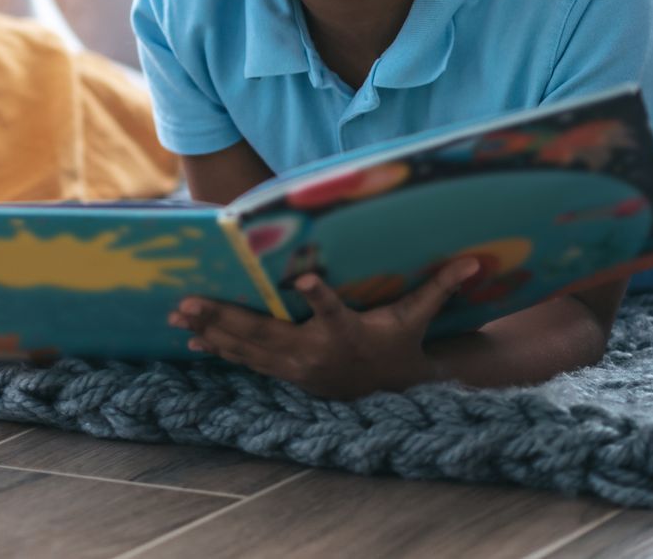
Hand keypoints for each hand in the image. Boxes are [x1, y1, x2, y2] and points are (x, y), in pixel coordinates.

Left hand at [169, 257, 479, 399]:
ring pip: (246, 348)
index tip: (305, 278)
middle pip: (266, 332)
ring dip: (211, 331)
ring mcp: (295, 365)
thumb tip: (474, 259)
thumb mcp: (417, 318)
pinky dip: (219, 349)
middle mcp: (314, 351)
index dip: (319, 297)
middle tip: (190, 302)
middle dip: (225, 317)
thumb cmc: (400, 345)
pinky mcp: (284, 372)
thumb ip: (438, 286)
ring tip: (178, 317)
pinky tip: (191, 341)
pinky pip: (246, 360)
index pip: (333, 311)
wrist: (390, 393)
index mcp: (346, 332)